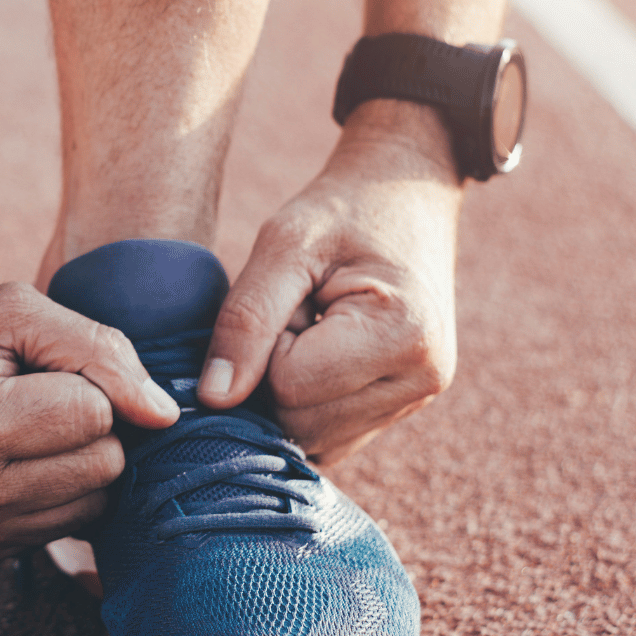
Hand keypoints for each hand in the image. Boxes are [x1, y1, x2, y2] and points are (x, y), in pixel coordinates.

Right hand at [0, 283, 179, 571]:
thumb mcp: (15, 312)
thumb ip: (99, 350)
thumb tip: (165, 416)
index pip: (92, 416)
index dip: (83, 380)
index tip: (37, 369)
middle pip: (102, 467)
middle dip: (88, 423)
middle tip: (32, 396)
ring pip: (93, 506)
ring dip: (76, 460)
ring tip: (22, 427)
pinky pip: (62, 528)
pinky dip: (51, 490)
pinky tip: (9, 460)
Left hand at [200, 101, 463, 463]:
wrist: (405, 195)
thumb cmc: (343, 209)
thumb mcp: (283, 244)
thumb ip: (245, 320)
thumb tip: (213, 398)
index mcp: (403, 335)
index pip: (288, 387)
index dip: (266, 346)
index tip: (289, 298)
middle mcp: (422, 381)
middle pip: (301, 424)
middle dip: (275, 376)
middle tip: (298, 313)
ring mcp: (417, 401)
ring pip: (312, 440)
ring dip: (290, 393)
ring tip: (313, 329)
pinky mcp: (402, 409)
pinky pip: (330, 439)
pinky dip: (307, 406)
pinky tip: (319, 356)